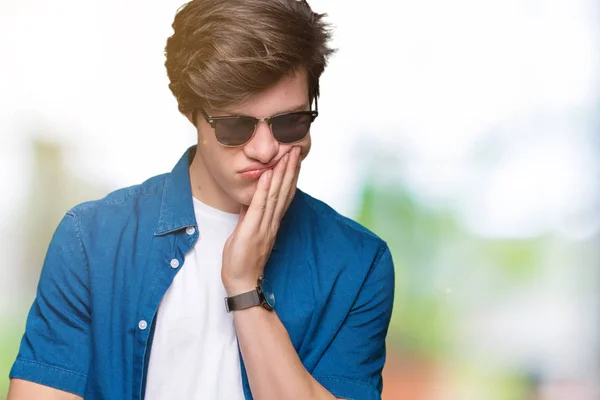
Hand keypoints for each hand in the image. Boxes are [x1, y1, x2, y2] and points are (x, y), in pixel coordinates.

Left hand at [221, 146, 301, 295]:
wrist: (242, 282)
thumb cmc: (242, 260)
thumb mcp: (246, 232)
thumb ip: (250, 216)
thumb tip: (250, 201)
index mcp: (271, 222)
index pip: (284, 195)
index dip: (290, 176)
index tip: (293, 158)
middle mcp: (272, 222)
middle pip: (284, 191)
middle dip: (290, 169)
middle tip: (296, 150)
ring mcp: (264, 226)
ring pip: (276, 196)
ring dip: (281, 174)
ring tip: (287, 156)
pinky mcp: (253, 231)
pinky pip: (260, 207)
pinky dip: (264, 190)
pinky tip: (268, 175)